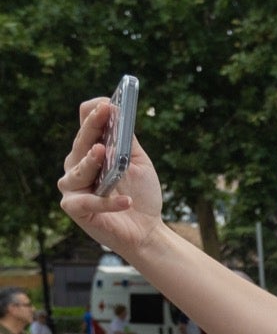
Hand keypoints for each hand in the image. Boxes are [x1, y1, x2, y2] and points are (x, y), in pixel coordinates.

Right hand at [58, 98, 164, 258]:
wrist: (147, 230)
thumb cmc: (140, 195)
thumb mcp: (138, 163)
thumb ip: (128, 141)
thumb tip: (120, 112)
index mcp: (90, 152)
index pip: (85, 126)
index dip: (94, 113)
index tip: (108, 103)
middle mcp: (76, 166)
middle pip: (80, 144)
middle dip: (92, 127)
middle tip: (104, 112)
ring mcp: (73, 188)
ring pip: (76, 171)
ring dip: (89, 161)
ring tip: (103, 152)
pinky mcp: (76, 209)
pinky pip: (89, 203)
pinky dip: (108, 201)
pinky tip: (125, 200)